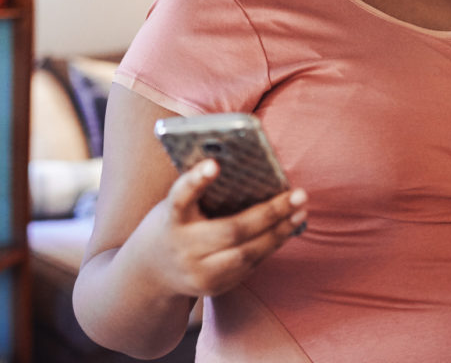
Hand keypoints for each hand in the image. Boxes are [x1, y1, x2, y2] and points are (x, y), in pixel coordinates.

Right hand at [143, 159, 307, 297]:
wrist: (150, 274)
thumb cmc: (174, 225)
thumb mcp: (177, 205)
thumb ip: (201, 190)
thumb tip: (247, 161)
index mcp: (170, 220)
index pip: (180, 199)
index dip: (196, 181)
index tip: (214, 164)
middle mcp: (183, 248)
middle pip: (231, 231)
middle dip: (269, 213)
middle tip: (298, 195)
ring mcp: (198, 273)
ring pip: (246, 254)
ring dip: (279, 232)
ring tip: (300, 212)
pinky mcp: (213, 288)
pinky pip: (249, 266)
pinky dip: (271, 245)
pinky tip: (288, 228)